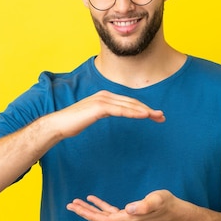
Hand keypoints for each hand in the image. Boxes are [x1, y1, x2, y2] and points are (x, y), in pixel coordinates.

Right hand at [47, 90, 164, 139]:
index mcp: (104, 97)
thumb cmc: (73, 123)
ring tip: (157, 117)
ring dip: (145, 111)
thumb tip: (110, 114)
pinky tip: (144, 116)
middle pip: (132, 102)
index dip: (142, 108)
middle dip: (148, 109)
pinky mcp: (99, 107)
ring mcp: (102, 100)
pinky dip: (133, 112)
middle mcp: (105, 95)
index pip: (128, 102)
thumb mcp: (92, 116)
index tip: (154, 115)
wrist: (59, 124)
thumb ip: (102, 112)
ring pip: (128, 105)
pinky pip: (120, 110)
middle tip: (161, 116)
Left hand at [66, 190, 181, 220]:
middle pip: (100, 220)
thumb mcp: (158, 200)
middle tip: (69, 205)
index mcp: (129, 220)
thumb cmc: (168, 205)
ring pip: (103, 216)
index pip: (104, 220)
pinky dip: (101, 206)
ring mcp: (127, 220)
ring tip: (76, 203)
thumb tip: (130, 208)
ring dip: (90, 210)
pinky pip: (111, 213)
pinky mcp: (130, 216)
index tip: (76, 208)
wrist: (178, 214)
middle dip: (84, 212)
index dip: (89, 214)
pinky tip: (93, 199)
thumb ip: (145, 204)